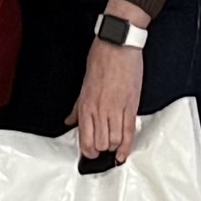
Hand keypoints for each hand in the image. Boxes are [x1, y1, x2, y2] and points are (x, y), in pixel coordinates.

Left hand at [71, 36, 143, 165]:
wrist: (117, 45)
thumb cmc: (100, 59)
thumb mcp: (83, 85)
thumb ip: (77, 108)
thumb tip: (69, 121)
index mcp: (86, 105)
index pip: (85, 139)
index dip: (88, 152)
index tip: (90, 154)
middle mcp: (100, 110)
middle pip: (101, 144)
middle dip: (102, 150)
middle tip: (103, 150)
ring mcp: (116, 109)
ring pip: (115, 140)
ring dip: (114, 147)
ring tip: (114, 147)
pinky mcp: (131, 105)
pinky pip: (129, 131)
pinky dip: (127, 146)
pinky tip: (124, 153)